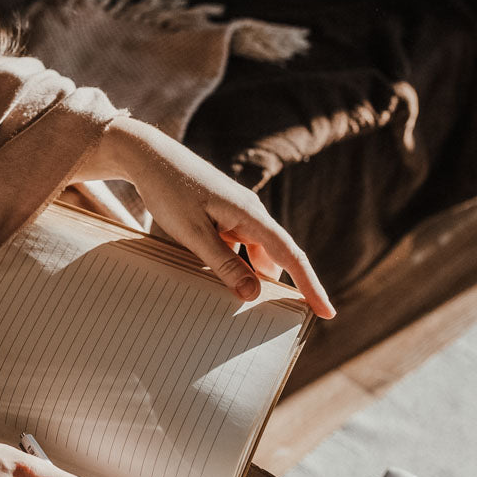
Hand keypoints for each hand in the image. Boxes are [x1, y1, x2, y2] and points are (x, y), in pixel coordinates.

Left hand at [78, 117, 335, 318]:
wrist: (149, 158)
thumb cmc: (169, 193)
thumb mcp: (193, 234)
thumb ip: (223, 264)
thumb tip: (253, 294)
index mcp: (250, 216)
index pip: (291, 257)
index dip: (311, 286)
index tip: (327, 311)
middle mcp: (250, 214)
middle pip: (278, 258)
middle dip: (288, 288)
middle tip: (292, 318)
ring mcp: (236, 215)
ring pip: (256, 254)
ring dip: (257, 279)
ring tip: (255, 310)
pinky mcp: (222, 217)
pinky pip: (238, 248)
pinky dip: (237, 268)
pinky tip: (227, 284)